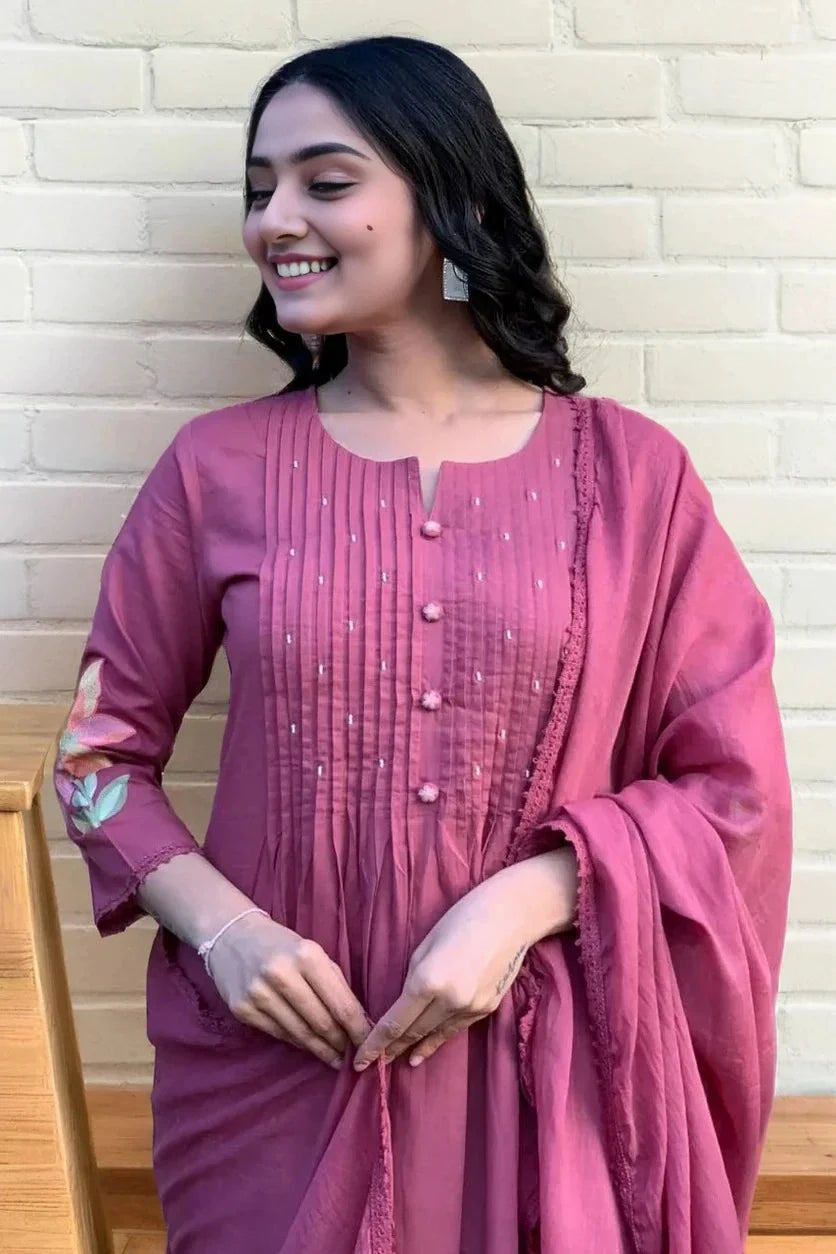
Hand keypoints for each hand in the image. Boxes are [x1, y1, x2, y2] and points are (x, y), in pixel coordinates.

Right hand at [207, 911, 370, 1070]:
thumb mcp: (313, 952)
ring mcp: (258, 993)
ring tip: (334, 1057)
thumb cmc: (282, 945)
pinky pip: (279, 1034)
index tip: (369, 1046)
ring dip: (321, 1050)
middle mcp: (281, 974)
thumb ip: (335, 984)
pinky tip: (308, 1044)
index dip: (358, 1031)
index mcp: (306, 955)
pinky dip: (297, 1042)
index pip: (340, 1004)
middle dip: (341, 1044)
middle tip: (352, 1057)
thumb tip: (358, 1023)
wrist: (231, 937)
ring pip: (300, 1035)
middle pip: (322, 1023)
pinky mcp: (242, 1009)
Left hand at [353, 870, 537, 1071]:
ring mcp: (471, 1007)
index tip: (359, 1062)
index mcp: (428, 980)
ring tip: (398, 1062)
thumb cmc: (461, 918)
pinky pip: (456, 1028)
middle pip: (413, 1033)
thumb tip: (406, 1004)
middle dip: (391, 1050)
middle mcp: (450, 1000)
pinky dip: (438, 1040)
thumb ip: (413, 978)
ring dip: (415, 1049)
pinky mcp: (487, 1008)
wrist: (511, 916)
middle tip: (373, 1065)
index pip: (394, 1023)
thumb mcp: (425, 946)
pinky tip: (426, 1050)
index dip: (375, 1045)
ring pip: (436, 1035)